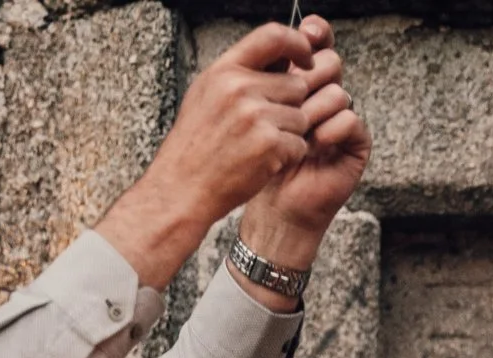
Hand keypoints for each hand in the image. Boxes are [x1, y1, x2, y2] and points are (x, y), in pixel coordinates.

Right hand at [94, 23, 317, 288]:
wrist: (184, 186)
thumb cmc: (197, 144)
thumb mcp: (208, 94)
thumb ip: (241, 74)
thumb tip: (282, 58)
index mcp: (224, 70)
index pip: (273, 35)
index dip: (299, 45)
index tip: (308, 60)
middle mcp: (239, 87)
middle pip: (297, 84)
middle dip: (291, 106)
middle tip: (266, 127)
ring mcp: (256, 115)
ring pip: (302, 117)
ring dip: (290, 134)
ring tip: (259, 146)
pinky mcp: (270, 144)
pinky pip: (301, 144)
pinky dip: (289, 156)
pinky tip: (263, 162)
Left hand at [240, 15, 370, 264]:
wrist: (272, 205)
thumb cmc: (256, 160)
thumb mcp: (249, 110)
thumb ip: (261, 74)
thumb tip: (272, 37)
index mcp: (298, 81)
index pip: (315, 44)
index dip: (315, 33)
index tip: (307, 32)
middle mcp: (322, 97)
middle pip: (330, 62)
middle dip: (308, 76)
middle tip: (291, 95)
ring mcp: (340, 120)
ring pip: (338, 92)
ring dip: (314, 110)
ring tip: (297, 131)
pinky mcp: (355, 145)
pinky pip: (351, 120)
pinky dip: (331, 129)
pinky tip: (314, 144)